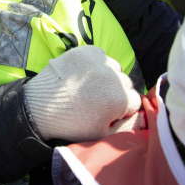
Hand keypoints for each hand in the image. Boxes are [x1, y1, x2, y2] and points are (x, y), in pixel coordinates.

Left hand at [23, 45, 144, 141]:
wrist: (40, 106)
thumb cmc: (72, 123)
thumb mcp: (103, 134)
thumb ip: (129, 126)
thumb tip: (144, 117)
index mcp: (121, 98)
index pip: (135, 102)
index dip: (122, 110)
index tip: (107, 113)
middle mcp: (114, 76)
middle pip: (125, 84)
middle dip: (116, 92)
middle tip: (97, 101)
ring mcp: (99, 60)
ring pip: (114, 69)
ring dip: (107, 77)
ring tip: (89, 88)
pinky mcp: (85, 50)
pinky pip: (100, 56)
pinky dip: (95, 64)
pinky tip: (83, 75)